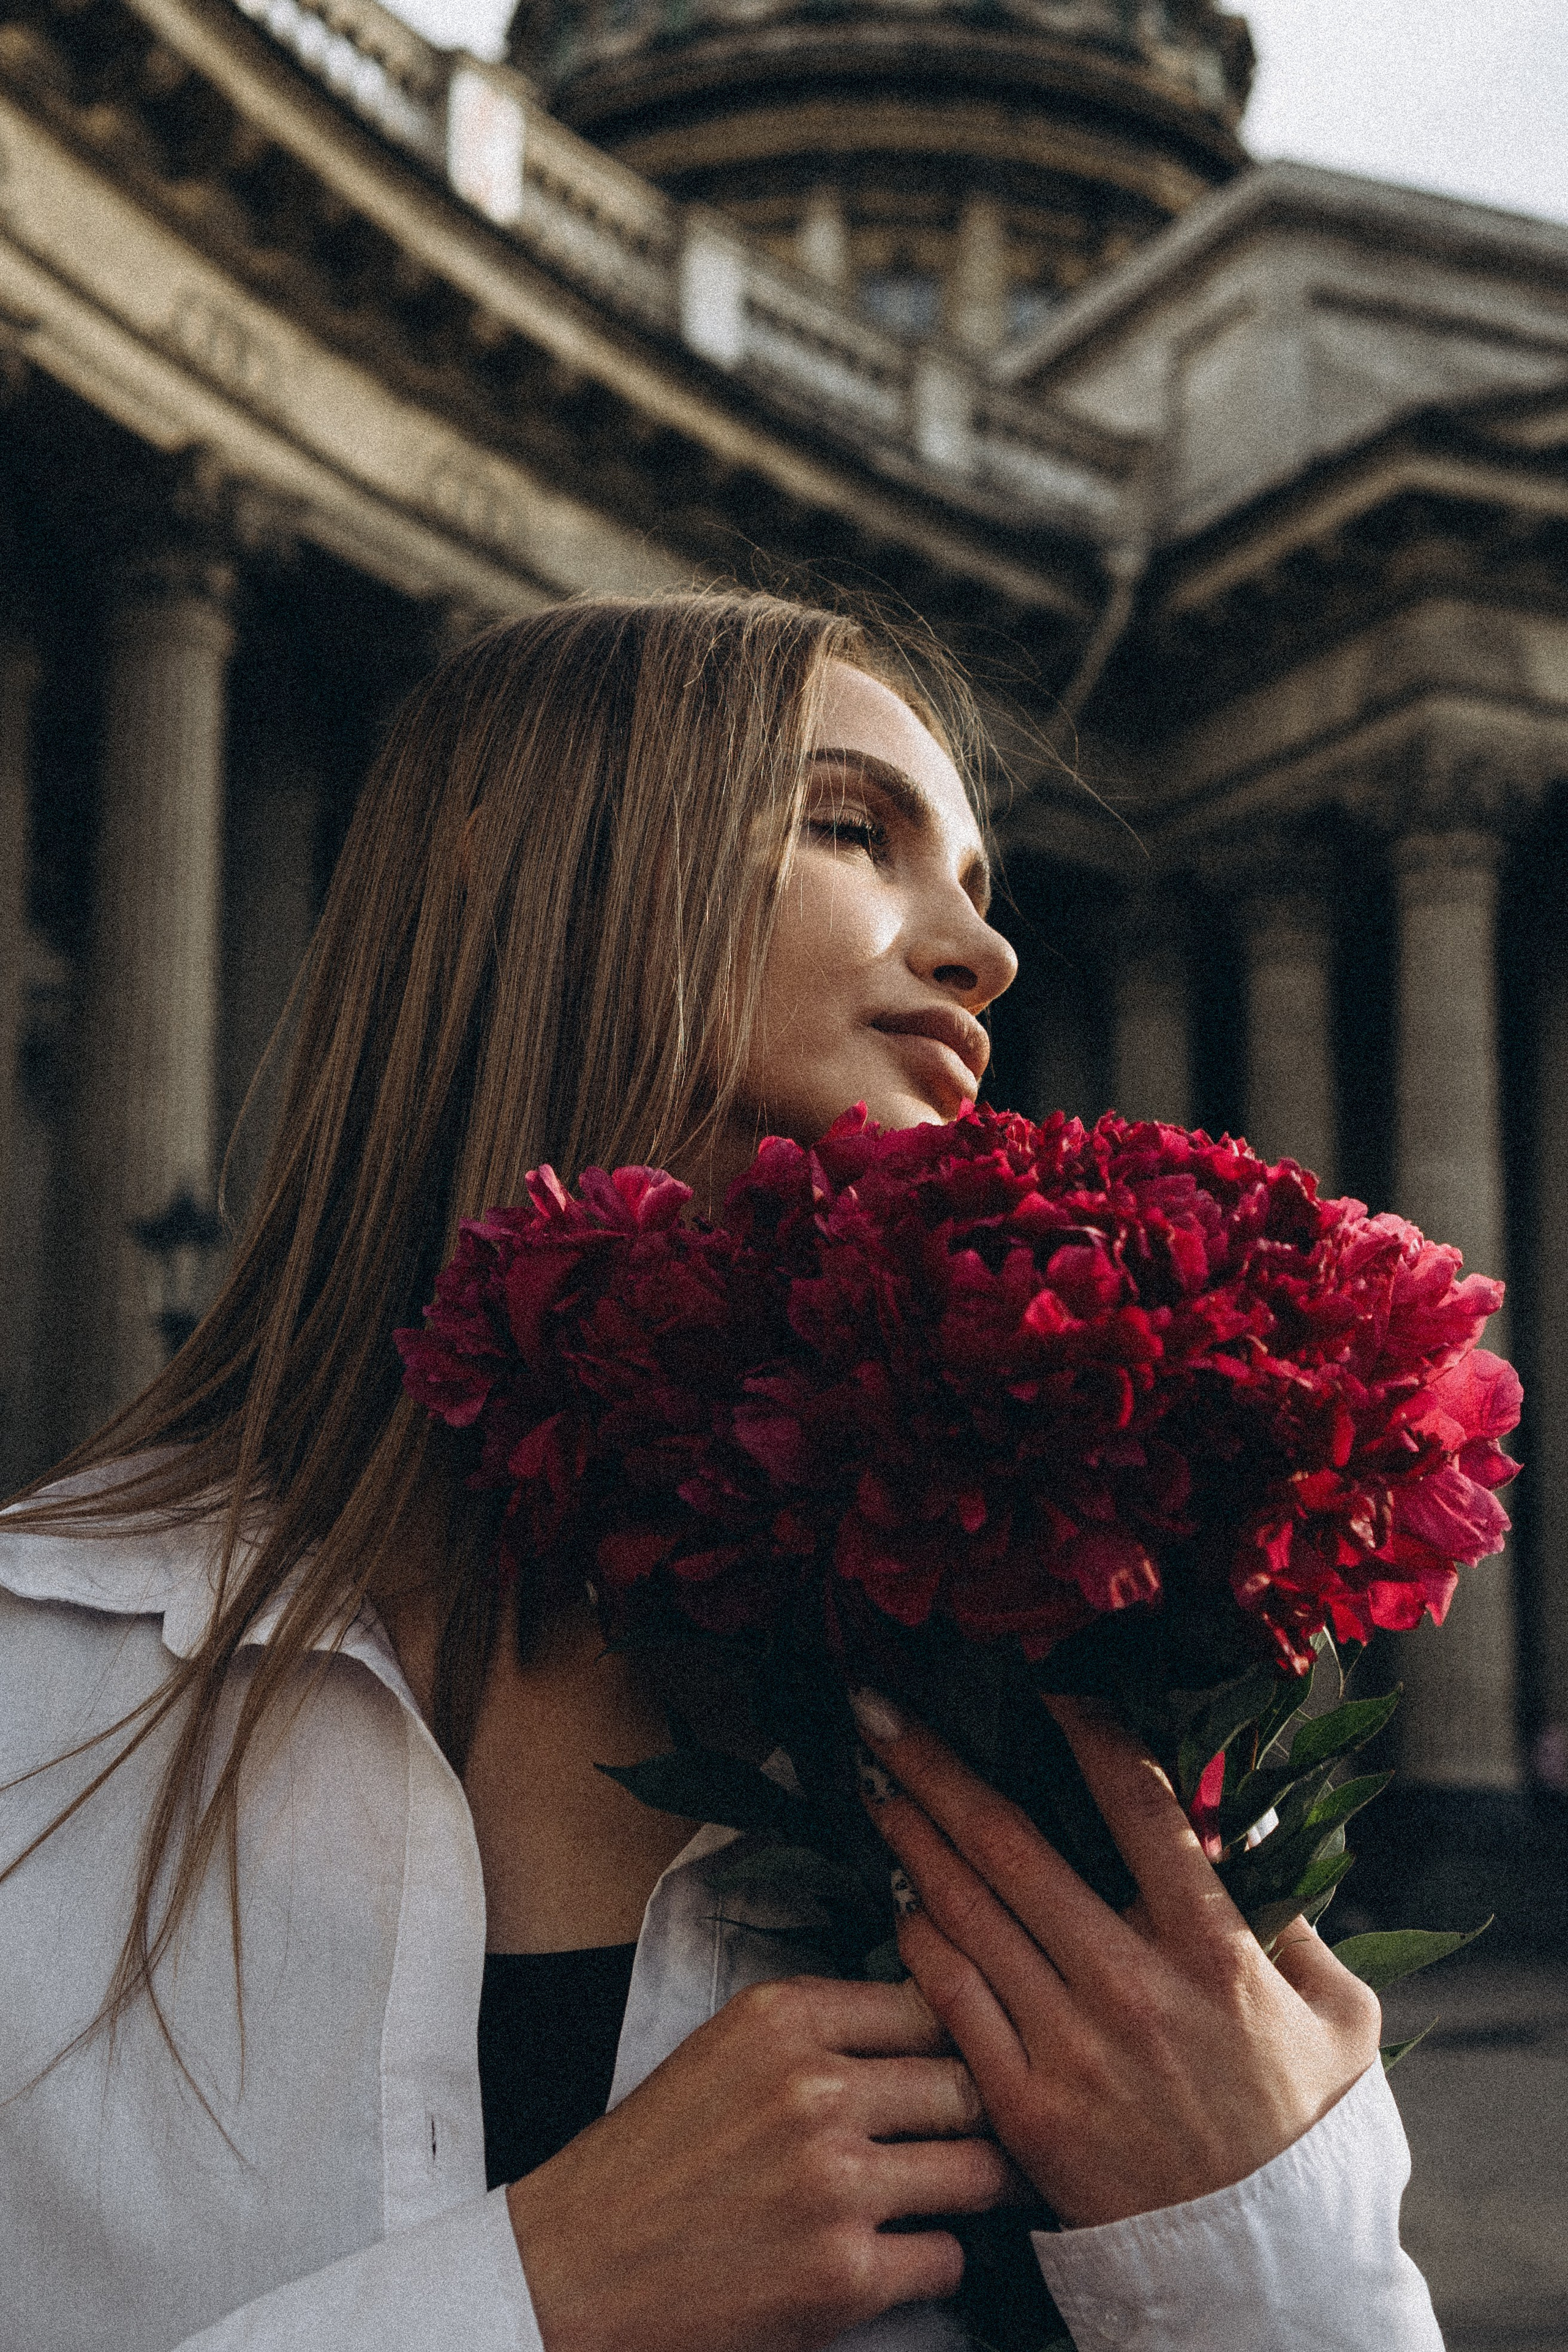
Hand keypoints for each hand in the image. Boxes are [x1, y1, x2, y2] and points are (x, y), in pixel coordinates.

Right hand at [506, 1973, 1017, 2351]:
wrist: (577, 2267)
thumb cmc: (655, 2156)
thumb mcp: (728, 2047)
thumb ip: (824, 2030)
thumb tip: (936, 2024)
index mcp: (783, 2018)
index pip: (930, 2004)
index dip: (960, 2037)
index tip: (967, 2061)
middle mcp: (815, 2090)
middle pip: (967, 2085)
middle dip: (981, 2115)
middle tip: (984, 2134)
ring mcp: (835, 2186)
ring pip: (979, 2171)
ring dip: (976, 2187)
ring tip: (960, 2192)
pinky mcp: (843, 2278)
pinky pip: (948, 2258)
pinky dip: (934, 2262)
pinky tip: (900, 2255)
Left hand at [851, 1689, 1382, 2228]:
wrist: (1257, 2272)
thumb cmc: (1300, 2139)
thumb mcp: (1339, 2024)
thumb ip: (1297, 1930)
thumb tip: (1254, 1854)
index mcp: (1214, 1950)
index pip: (1140, 1805)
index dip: (1083, 1731)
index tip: (1038, 1682)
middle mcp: (1133, 1983)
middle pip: (1014, 1844)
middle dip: (938, 1763)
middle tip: (880, 1709)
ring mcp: (1072, 2044)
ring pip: (969, 1911)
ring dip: (911, 1836)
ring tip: (871, 1783)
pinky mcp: (1025, 2105)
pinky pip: (953, 1999)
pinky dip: (920, 1938)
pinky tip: (897, 1896)